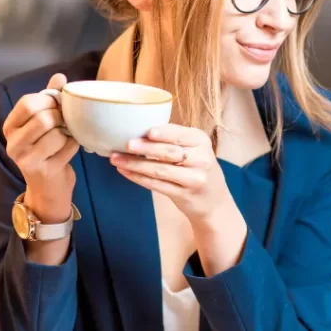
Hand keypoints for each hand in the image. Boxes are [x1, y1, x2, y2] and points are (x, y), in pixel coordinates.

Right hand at [3, 73, 78, 221]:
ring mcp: (27, 159)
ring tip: (67, 136)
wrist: (48, 188)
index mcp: (10, 127)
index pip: (28, 103)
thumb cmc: (46, 150)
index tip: (57, 106)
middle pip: (44, 117)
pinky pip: (68, 147)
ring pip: (57, 133)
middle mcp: (14, 144)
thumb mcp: (42, 123)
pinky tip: (69, 149)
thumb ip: (49, 99)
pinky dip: (74, 145)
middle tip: (65, 121)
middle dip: (61, 116)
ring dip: (68, 132)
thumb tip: (59, 76)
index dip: (49, 100)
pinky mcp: (44, 170)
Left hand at [109, 124, 236, 226]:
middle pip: (169, 152)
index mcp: (202, 141)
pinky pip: (157, 185)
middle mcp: (201, 159)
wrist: (214, 201)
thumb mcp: (195, 149)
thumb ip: (175, 139)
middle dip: (145, 148)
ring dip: (135, 164)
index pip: (181, 135)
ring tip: (116, 159)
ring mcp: (193, 179)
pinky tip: (125, 171)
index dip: (164, 133)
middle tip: (126, 144)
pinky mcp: (183, 195)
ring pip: (160, 170)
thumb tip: (139, 129)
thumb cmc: (197, 168)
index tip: (146, 131)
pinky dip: (138, 177)